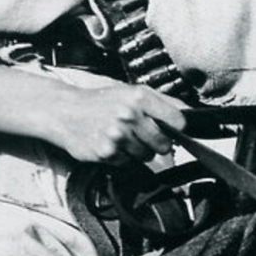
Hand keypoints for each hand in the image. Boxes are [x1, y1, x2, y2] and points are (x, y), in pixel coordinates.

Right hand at [51, 82, 186, 164]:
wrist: (66, 111)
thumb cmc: (101, 101)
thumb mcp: (131, 92)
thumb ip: (161, 102)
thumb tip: (189, 113)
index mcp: (139, 96)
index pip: (177, 120)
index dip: (178, 128)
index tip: (174, 130)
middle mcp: (129, 114)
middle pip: (164, 143)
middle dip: (158, 142)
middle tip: (142, 134)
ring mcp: (117, 135)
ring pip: (146, 156)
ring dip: (138, 150)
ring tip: (124, 137)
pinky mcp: (107, 152)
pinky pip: (128, 163)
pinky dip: (122, 157)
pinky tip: (112, 144)